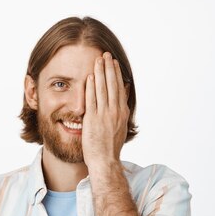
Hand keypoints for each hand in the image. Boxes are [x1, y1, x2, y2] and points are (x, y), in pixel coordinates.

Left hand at [82, 51, 129, 169]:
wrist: (105, 161)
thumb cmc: (110, 148)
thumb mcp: (120, 127)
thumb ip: (121, 111)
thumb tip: (123, 96)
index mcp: (122, 113)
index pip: (119, 88)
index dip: (116, 74)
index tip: (114, 63)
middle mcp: (115, 112)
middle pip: (112, 85)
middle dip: (109, 68)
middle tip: (106, 54)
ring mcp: (104, 115)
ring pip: (103, 89)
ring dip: (100, 73)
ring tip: (98, 60)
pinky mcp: (93, 120)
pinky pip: (92, 100)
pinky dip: (91, 87)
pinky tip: (90, 76)